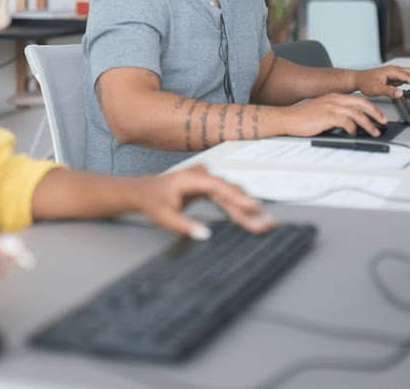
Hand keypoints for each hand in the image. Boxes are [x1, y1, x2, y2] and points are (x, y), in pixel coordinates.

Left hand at [131, 164, 275, 238]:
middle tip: (266, 223)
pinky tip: (250, 218)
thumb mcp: (162, 216)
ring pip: (231, 195)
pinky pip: (227, 198)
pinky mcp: (209, 187)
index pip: (219, 187)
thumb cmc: (151, 200)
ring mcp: (207, 179)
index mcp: (191, 178)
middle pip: (230, 192)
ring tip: (263, 224)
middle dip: (248, 209)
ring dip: (246, 210)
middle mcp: (202, 175)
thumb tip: (204, 234)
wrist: (143, 191)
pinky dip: (238, 208)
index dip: (237, 197)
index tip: (253, 207)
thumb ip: (182, 225)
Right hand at [282, 91, 387, 137]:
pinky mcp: (328, 116)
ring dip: (369, 124)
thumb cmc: (302, 118)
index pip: (358, 99)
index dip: (371, 107)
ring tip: (374, 132)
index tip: (378, 116)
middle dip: (376, 113)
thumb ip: (335, 114)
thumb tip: (350, 125)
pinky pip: (347, 122)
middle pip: (362, 103)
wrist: (287, 118)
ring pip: (357, 113)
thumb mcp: (321, 111)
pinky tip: (354, 134)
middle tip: (383, 122)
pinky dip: (353, 129)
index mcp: (334, 97)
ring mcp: (331, 106)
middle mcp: (334, 99)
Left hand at [354, 65, 409, 98]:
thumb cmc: (365, 82)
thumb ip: (388, 91)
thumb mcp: (375, 88)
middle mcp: (396, 70)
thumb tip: (401, 93)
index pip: (409, 77)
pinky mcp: (395, 78)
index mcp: (392, 70)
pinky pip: (409, 79)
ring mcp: (396, 73)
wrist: (358, 79)